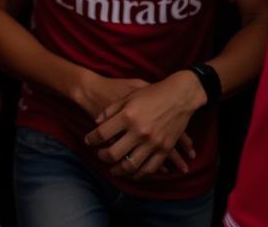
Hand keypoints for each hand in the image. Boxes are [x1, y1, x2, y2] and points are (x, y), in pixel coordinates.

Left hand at [84, 71, 203, 177]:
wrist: (179, 96)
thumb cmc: (152, 93)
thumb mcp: (128, 95)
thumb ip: (111, 110)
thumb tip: (97, 123)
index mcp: (128, 116)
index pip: (103, 133)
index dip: (92, 139)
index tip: (88, 141)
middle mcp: (139, 132)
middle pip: (114, 153)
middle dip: (103, 157)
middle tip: (99, 156)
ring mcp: (153, 142)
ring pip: (131, 165)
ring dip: (119, 170)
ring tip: (113, 169)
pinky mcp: (165, 149)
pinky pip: (150, 168)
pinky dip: (139, 174)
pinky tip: (132, 174)